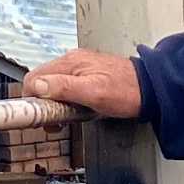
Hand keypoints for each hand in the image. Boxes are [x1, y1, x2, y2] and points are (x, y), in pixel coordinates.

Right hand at [23, 48, 142, 117]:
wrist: (151, 89)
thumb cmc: (127, 91)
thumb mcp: (94, 93)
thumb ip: (64, 88)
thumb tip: (38, 86)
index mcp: (71, 63)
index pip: (34, 78)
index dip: (32, 99)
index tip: (38, 116)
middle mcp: (72, 62)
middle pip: (41, 82)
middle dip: (43, 104)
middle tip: (56, 121)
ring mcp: (79, 68)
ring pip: (52, 86)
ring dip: (55, 104)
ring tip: (67, 117)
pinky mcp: (86, 75)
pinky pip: (65, 87)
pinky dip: (66, 100)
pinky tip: (76, 109)